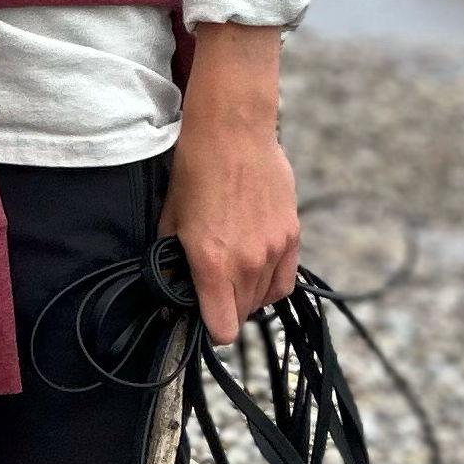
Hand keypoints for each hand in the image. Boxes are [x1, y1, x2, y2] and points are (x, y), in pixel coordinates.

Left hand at [166, 34, 299, 344]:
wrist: (232, 133)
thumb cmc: (194, 173)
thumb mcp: (170, 221)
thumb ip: (172, 263)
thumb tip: (171, 291)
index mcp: (213, 264)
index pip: (222, 329)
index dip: (209, 329)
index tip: (199, 318)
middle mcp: (248, 262)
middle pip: (242, 315)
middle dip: (224, 310)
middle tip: (209, 291)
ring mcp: (274, 249)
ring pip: (264, 300)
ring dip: (247, 297)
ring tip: (231, 276)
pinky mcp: (292, 235)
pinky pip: (284, 281)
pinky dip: (269, 284)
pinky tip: (254, 270)